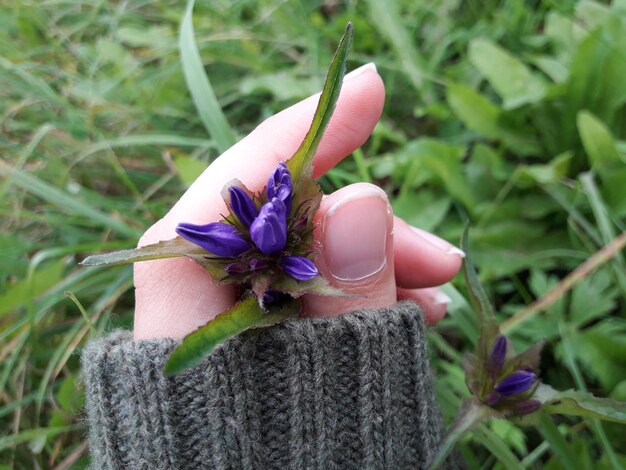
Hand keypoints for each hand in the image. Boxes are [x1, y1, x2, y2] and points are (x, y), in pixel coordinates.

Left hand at [134, 63, 463, 339]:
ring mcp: (225, 328)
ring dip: (378, 267)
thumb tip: (363, 200)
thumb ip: (347, 298)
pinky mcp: (258, 345)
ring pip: (302, 261)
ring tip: (436, 300)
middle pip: (277, 229)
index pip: (225, 198)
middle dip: (367, 230)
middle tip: (442, 258)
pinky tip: (411, 310)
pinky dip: (360, 296)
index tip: (367, 89)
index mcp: (183, 324)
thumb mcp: (333, 384)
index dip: (297, 139)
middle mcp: (195, 315)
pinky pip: (309, 298)